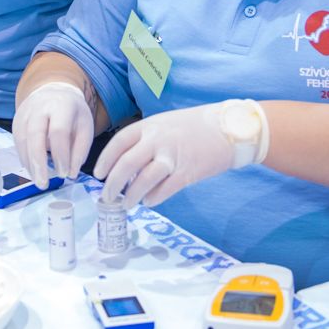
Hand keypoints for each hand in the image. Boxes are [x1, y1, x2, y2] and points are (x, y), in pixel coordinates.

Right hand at [13, 81, 93, 187]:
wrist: (53, 91)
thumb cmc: (72, 114)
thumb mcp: (85, 127)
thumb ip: (80, 150)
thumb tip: (71, 173)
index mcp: (62, 106)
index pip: (58, 131)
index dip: (60, 154)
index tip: (64, 174)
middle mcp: (40, 106)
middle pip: (35, 134)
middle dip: (38, 162)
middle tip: (43, 184)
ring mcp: (25, 112)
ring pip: (23, 139)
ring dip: (29, 163)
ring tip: (38, 180)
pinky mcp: (16, 120)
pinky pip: (17, 141)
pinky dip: (24, 158)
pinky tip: (32, 170)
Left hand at [95, 103, 236, 207]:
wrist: (230, 128)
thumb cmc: (196, 126)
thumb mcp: (166, 123)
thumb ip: (147, 140)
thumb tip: (128, 165)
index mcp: (150, 126)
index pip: (119, 143)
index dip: (105, 160)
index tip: (98, 174)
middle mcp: (158, 140)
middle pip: (126, 164)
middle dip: (113, 184)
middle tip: (107, 196)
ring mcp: (173, 156)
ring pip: (142, 180)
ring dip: (131, 196)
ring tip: (126, 204)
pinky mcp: (187, 173)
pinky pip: (164, 190)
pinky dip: (153, 199)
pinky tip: (149, 201)